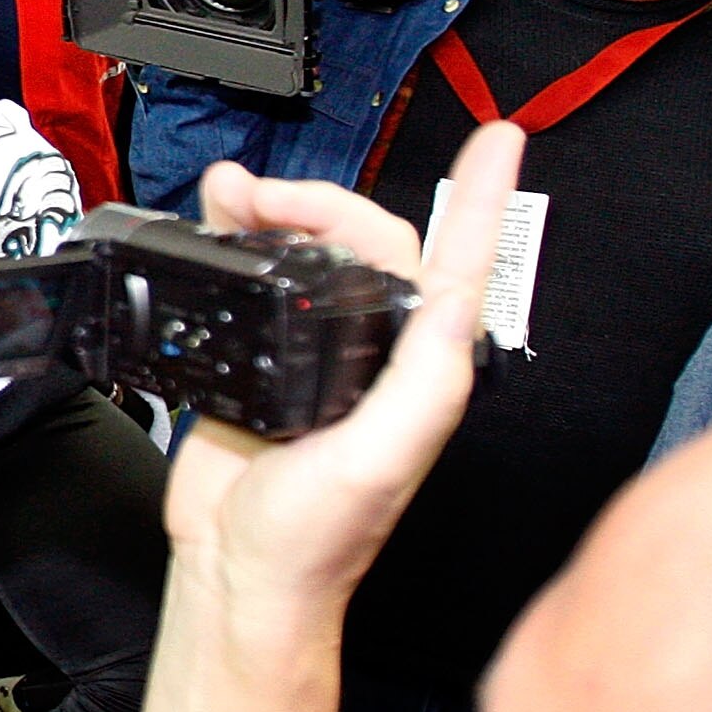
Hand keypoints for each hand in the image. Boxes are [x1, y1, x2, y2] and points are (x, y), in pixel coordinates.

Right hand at [170, 121, 522, 616]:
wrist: (235, 572)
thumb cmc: (315, 541)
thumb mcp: (381, 463)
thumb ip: (422, 385)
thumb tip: (450, 301)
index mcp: (415, 367)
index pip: (457, 263)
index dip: (483, 196)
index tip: (500, 139)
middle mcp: (370, 350)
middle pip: (358, 236)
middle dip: (313, 197)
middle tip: (257, 194)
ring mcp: (309, 349)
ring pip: (302, 248)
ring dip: (269, 207)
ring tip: (227, 196)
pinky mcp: (254, 356)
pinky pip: (247, 277)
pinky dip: (230, 238)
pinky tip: (212, 225)